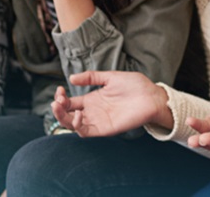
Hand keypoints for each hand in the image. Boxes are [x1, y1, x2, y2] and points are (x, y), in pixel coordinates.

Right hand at [50, 70, 170, 136]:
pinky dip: (78, 126)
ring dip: (63, 118)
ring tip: (58, 106)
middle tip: (57, 100)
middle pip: (68, 115)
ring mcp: (98, 121)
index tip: (59, 89)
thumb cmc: (135, 85)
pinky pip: (87, 132)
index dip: (60, 98)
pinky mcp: (106, 129)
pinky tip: (77, 115)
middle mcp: (93, 112)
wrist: (152, 96)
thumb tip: (71, 78)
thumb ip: (91, 77)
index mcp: (92, 100)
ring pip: (73, 125)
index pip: (69, 103)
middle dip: (58, 109)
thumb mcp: (109, 77)